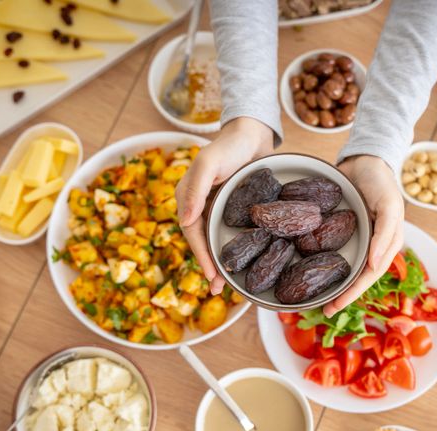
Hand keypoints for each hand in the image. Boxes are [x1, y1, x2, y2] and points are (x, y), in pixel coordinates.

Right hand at [176, 117, 273, 294]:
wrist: (252, 133)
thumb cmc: (229, 145)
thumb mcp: (209, 164)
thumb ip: (195, 190)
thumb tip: (184, 222)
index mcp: (188, 197)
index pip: (192, 233)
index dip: (201, 257)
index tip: (212, 276)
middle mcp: (200, 205)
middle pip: (202, 242)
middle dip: (210, 267)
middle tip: (219, 290)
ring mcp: (217, 208)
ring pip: (215, 240)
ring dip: (220, 262)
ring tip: (228, 285)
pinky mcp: (234, 209)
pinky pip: (230, 232)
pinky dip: (234, 248)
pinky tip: (243, 262)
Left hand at [323, 155, 404, 316]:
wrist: (366, 161)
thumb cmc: (382, 182)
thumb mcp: (389, 206)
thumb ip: (385, 234)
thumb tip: (374, 266)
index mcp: (386, 244)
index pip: (369, 276)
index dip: (352, 293)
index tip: (335, 306)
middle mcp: (372, 246)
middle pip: (356, 277)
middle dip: (342, 296)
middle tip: (323, 310)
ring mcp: (357, 239)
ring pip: (345, 268)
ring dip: (334, 284)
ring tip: (318, 298)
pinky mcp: (342, 230)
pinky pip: (333, 249)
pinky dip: (325, 263)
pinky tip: (312, 270)